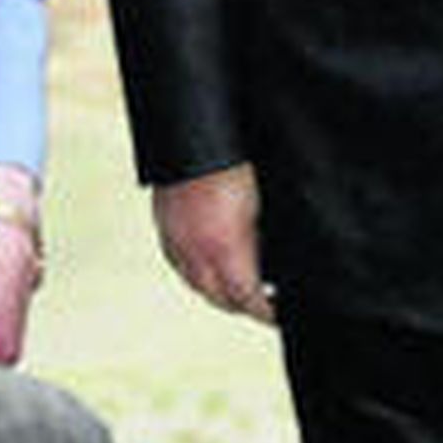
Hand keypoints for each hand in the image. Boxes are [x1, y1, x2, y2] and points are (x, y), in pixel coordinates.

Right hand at [152, 163, 274, 322]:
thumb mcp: (259, 205)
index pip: (245, 297)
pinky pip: (177, 261)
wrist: (192, 130)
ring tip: (235, 288)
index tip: (278, 313)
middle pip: (218, 297)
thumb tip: (271, 264)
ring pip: (195, 282)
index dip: (264, 312)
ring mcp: (176, 238)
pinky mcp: (163, 224)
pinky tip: (205, 263)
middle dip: (241, 305)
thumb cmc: (232, 160)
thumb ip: (260, 240)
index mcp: (225, 246)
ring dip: (215, 291)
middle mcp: (195, 249)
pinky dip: (194, 271)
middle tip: (260, 304)